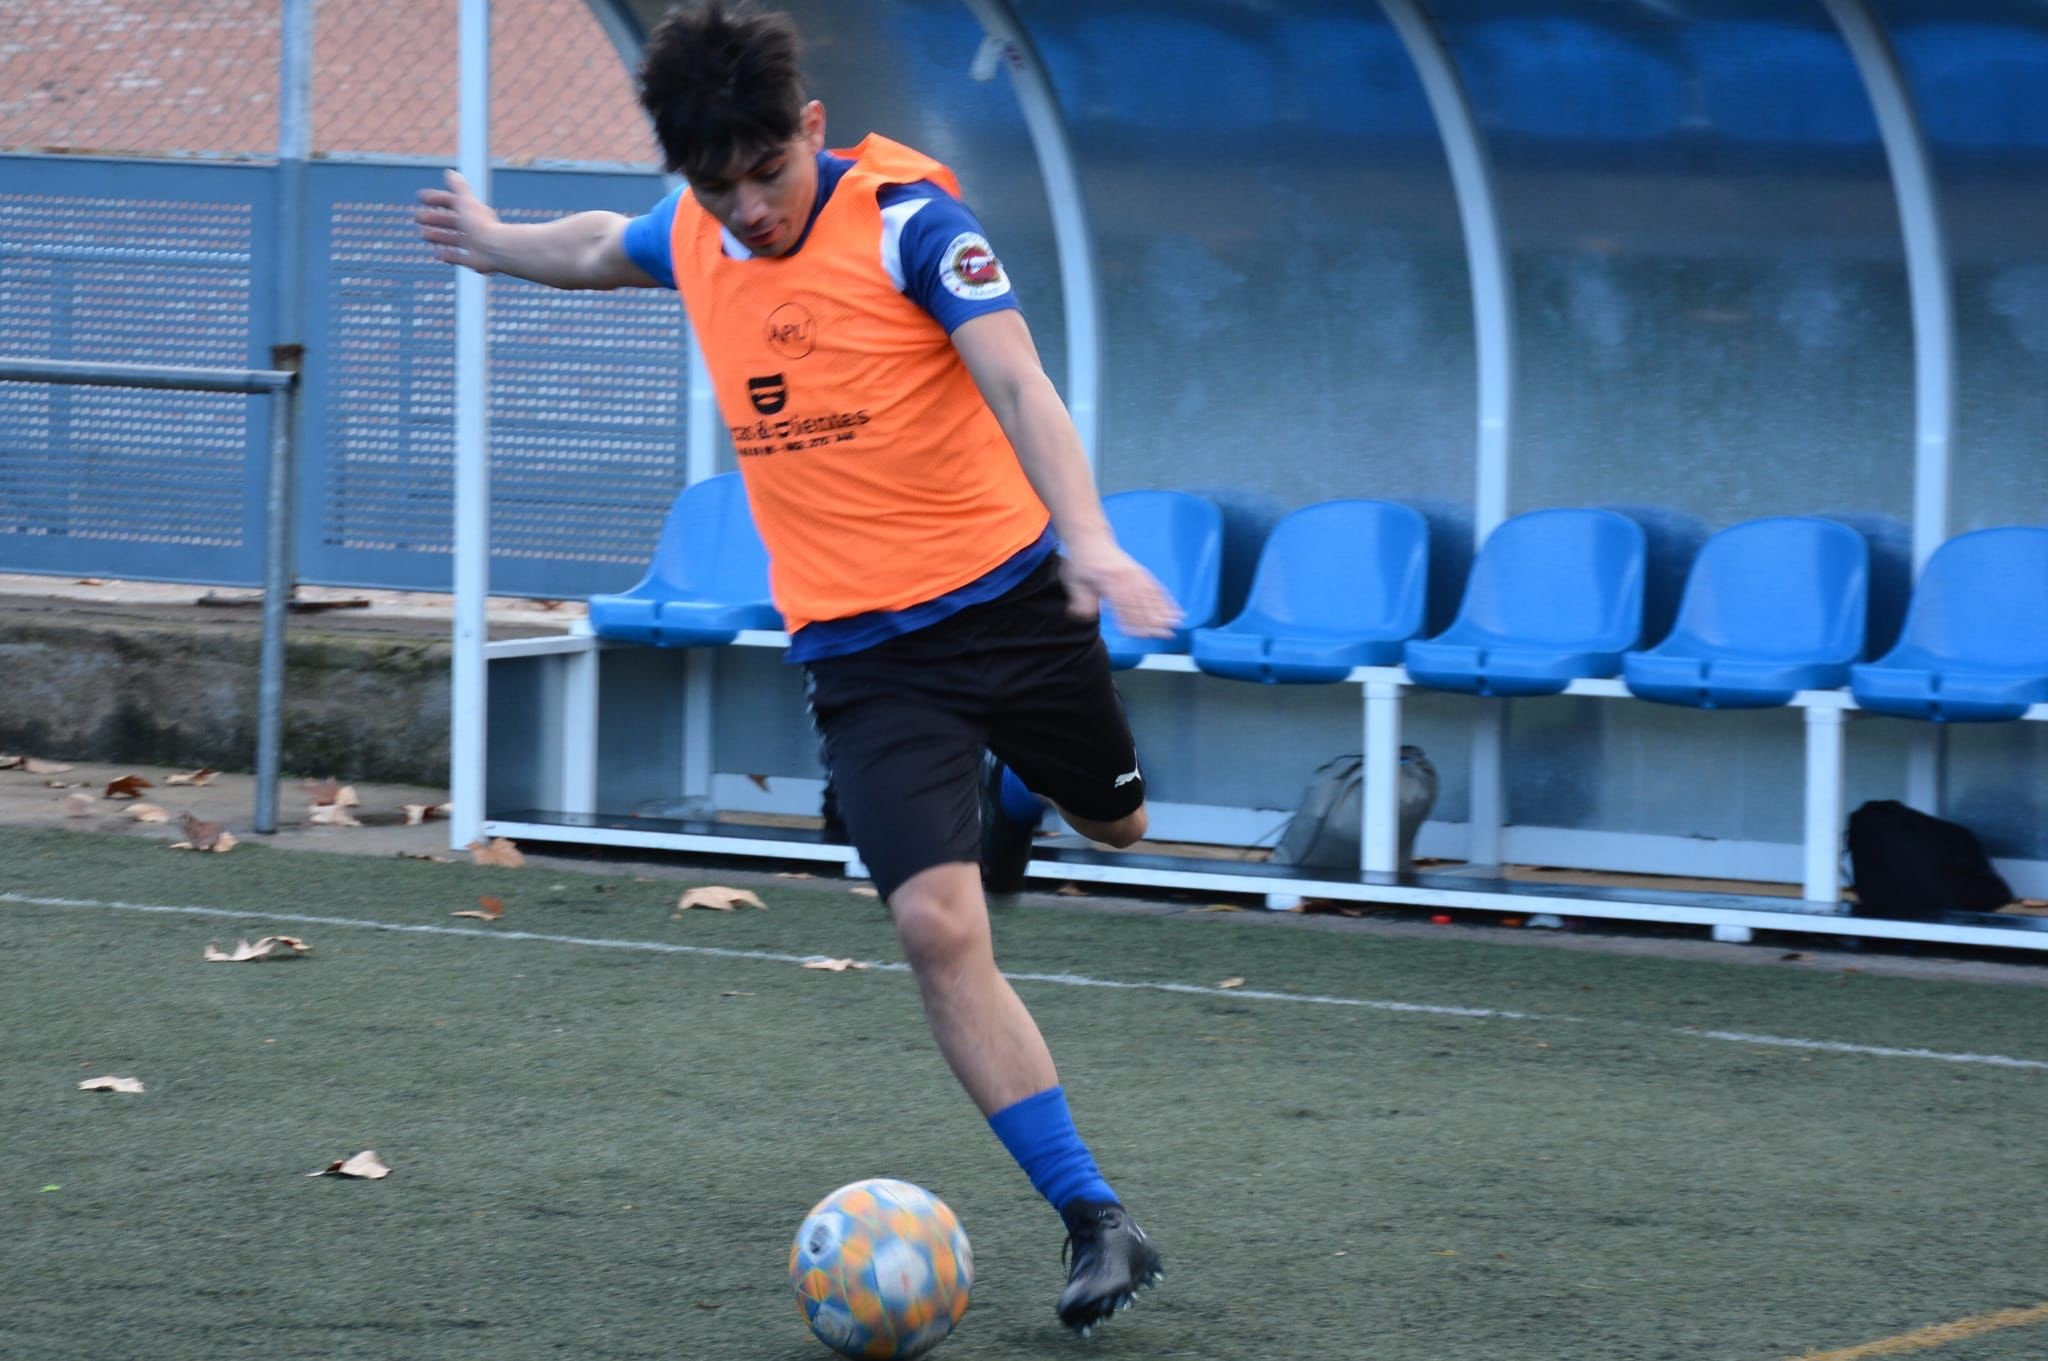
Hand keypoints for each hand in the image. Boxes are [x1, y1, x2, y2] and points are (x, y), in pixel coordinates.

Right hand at [415, 170, 500, 272]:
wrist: (495, 248)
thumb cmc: (480, 223)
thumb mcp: (465, 201)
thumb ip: (458, 187)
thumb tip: (450, 172)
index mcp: (473, 212)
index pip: (453, 202)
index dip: (437, 199)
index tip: (421, 198)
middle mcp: (475, 228)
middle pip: (452, 222)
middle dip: (434, 219)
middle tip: (417, 217)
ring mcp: (475, 245)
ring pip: (454, 239)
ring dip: (438, 236)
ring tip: (422, 234)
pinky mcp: (474, 261)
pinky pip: (460, 258)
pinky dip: (448, 255)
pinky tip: (437, 253)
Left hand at [1059, 542, 1182, 639]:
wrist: (1090, 538)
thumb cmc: (1082, 562)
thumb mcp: (1075, 582)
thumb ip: (1081, 601)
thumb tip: (1084, 616)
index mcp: (1108, 580)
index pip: (1122, 606)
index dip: (1130, 622)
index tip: (1138, 635)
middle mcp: (1125, 577)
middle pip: (1142, 602)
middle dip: (1155, 621)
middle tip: (1166, 635)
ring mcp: (1135, 573)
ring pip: (1152, 595)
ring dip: (1165, 611)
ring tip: (1175, 624)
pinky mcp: (1140, 571)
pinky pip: (1156, 586)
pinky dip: (1166, 599)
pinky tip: (1174, 608)